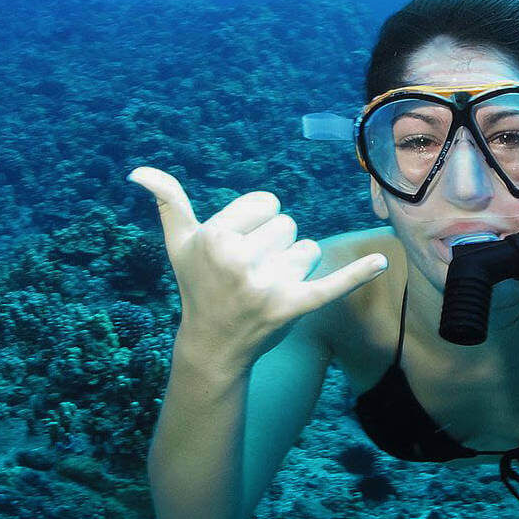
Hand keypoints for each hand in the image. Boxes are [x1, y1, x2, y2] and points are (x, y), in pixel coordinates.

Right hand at [127, 167, 386, 361]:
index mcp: (215, 237)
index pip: (267, 204)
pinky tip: (380, 261)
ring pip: (307, 250)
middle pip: (288, 225)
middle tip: (249, 274)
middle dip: (274, 246)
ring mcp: (267, 287)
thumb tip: (138, 172)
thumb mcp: (180, 244)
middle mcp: (239, 261)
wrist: (212, 347)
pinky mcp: (294, 308)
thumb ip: (168, 202)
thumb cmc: (197, 286)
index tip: (238, 248)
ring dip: (293, 266)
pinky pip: (332, 283)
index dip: (257, 223)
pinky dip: (356, 272)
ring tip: (264, 288)